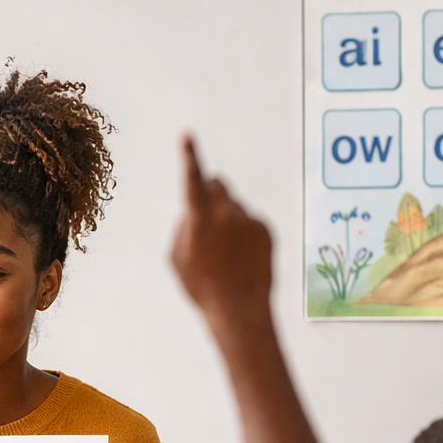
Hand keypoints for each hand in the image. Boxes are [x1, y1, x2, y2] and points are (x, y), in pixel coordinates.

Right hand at [170, 134, 274, 328]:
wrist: (239, 309)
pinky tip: (240, 257)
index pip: (192, 180)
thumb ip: (183, 225)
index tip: (186, 134)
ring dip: (226, 217)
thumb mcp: (178, 257)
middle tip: (206, 220)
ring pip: (233, 204)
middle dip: (210, 193)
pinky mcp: (265, 228)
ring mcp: (248, 219)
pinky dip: (243, 232)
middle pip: (217, 183)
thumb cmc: (201, 286)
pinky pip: (249, 219)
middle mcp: (226, 213)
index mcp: (199, 219)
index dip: (188, 155)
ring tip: (224, 252)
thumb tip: (195, 209)